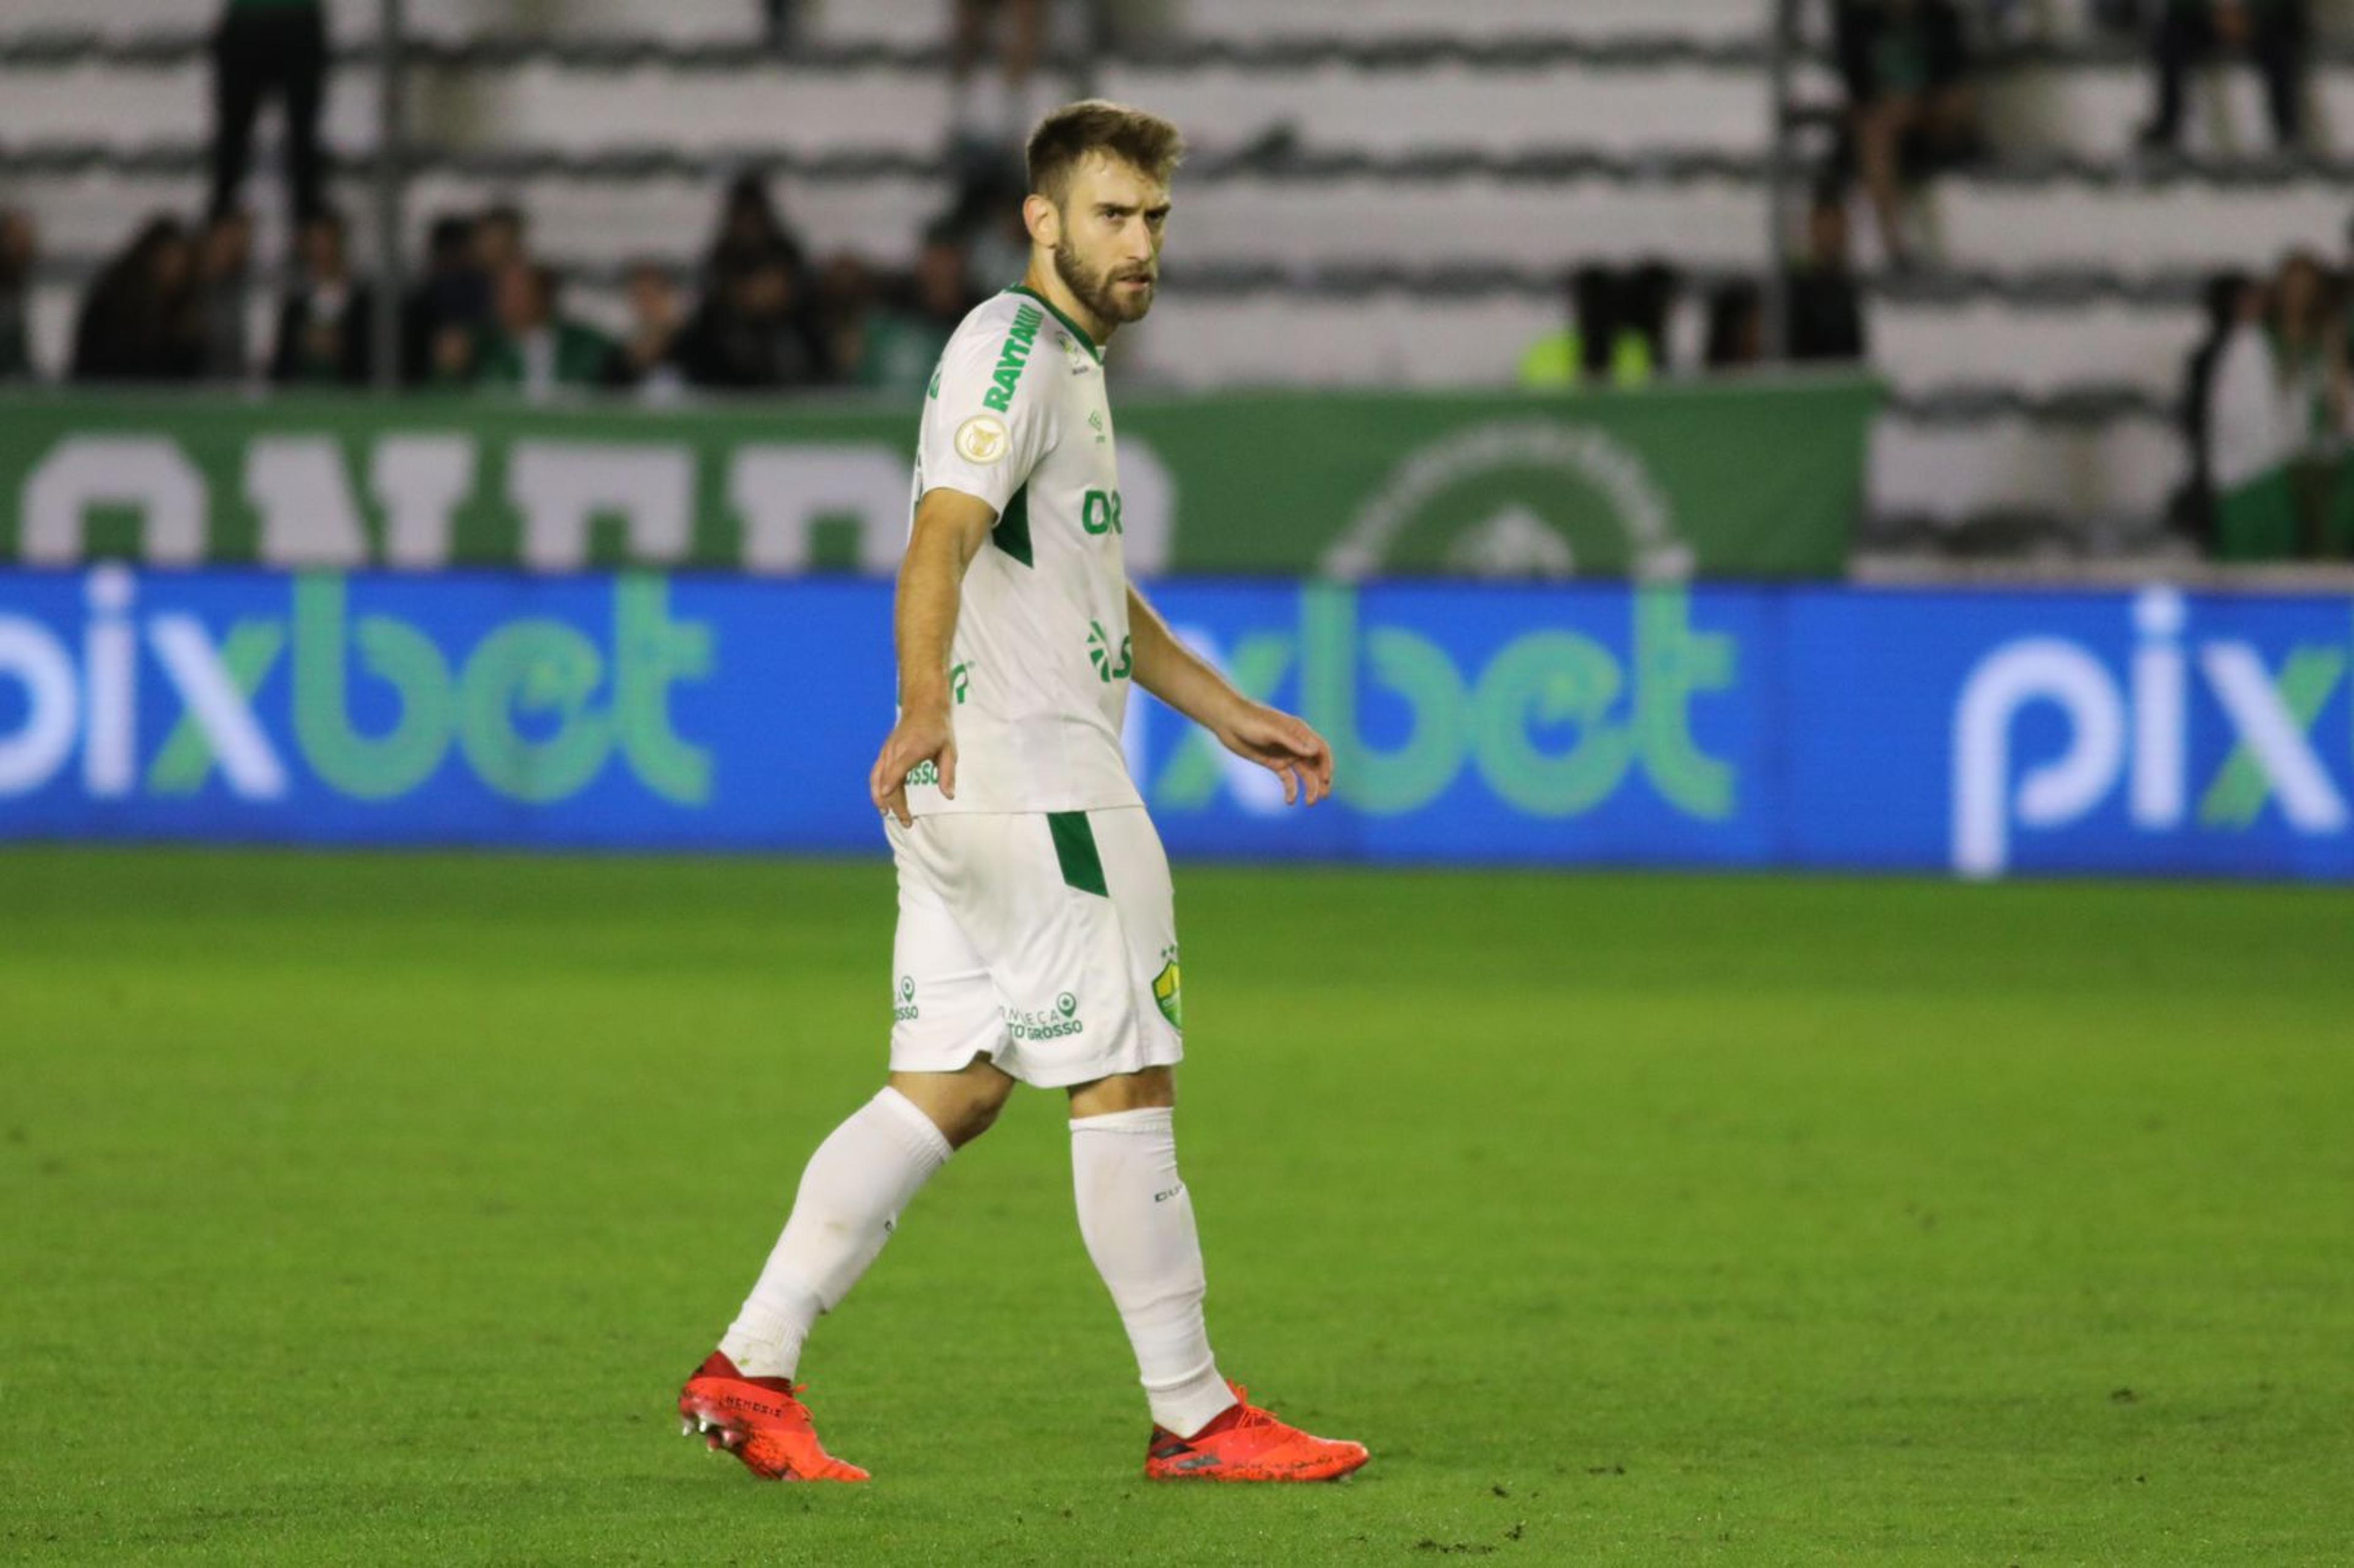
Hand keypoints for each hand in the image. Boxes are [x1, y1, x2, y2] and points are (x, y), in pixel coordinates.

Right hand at [869, 704, 955, 825]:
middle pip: (888, 780)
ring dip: (880, 798)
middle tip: (907, 822)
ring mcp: (888, 751)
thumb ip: (948, 773)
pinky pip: (876, 772)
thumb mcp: (949, 750)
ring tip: (887, 815)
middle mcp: (896, 750)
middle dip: (894, 804)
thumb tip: (949, 796)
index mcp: (912, 749)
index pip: (897, 770)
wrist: (923, 707)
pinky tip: (882, 800)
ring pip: (877, 777)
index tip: (889, 806)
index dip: (891, 787)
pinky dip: (876, 788)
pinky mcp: (885, 752)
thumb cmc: (939, 729)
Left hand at [1215, 702, 1333, 806]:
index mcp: (1300, 732)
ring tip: (1310, 803)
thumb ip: (1292, 741)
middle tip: (1322, 796)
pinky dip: (1291, 790)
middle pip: (1315, 764)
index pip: (1320, 749)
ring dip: (1310, 788)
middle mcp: (1296, 744)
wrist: (1227, 721)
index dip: (1326, 764)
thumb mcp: (1271, 731)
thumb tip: (1315, 751)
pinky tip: (1290, 801)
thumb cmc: (1250, 720)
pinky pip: (1288, 779)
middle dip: (1321, 780)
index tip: (1326, 779)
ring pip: (1304, 774)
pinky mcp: (1274, 763)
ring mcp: (1285, 754)